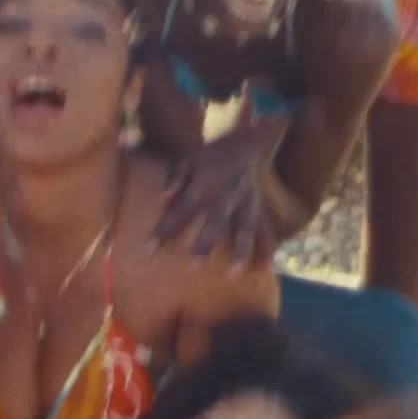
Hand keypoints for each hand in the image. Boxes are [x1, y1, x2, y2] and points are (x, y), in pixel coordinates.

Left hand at [152, 135, 276, 266]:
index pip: (183, 207)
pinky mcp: (260, 208)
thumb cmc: (209, 157)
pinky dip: (267, 249)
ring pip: (245, 228)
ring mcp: (247, 201)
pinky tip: (265, 270)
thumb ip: (175, 178)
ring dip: (240, 251)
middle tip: (193, 267)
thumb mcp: (188, 159)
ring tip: (233, 274)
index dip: (166, 228)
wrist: (245, 144)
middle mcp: (228, 192)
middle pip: (216, 220)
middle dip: (205, 243)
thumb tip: (162, 197)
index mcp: (206, 180)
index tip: (150, 249)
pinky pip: (266, 229)